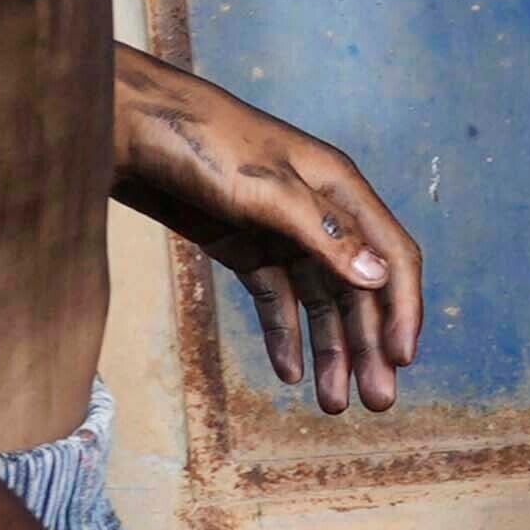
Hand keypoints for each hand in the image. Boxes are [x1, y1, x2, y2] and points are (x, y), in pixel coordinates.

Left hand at [131, 59, 427, 413]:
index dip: (402, 307)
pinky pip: (274, 298)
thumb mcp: (266, 187)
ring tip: (335, 403)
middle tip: (376, 402)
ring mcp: (279, 230)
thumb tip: (379, 277)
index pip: (391, 254)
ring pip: (318, 300)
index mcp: (338, 188)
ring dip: (330, 349)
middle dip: (369, 344)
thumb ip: (324, 233)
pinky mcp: (241, 244)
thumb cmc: (199, 142)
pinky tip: (288, 373)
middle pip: (357, 288)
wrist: (127, 126)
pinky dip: (284, 335)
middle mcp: (318, 212)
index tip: (402, 359)